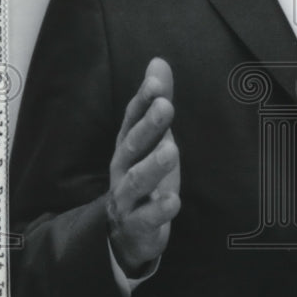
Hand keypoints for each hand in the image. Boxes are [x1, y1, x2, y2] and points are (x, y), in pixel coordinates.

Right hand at [107, 57, 180, 276]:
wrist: (127, 234)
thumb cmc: (144, 176)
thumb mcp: (152, 139)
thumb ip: (157, 102)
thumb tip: (158, 61)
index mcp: (127, 146)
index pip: (132, 119)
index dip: (142, 101)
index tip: (156, 83)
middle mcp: (122, 169)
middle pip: (132, 146)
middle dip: (148, 126)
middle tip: (165, 106)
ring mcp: (128, 199)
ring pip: (135, 182)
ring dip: (152, 166)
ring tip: (171, 150)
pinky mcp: (138, 226)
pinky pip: (146, 219)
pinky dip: (158, 210)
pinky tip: (174, 200)